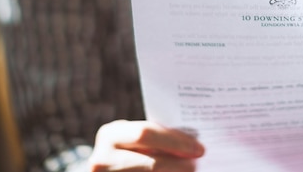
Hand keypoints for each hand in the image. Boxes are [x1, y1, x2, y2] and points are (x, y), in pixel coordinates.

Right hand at [89, 120, 204, 171]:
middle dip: (178, 163)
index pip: (146, 134)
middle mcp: (102, 158)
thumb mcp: (134, 140)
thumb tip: (193, 143)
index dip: (175, 141)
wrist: (110, 170)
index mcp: (110, 134)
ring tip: (190, 171)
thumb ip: (156, 138)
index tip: (199, 148)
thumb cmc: (130, 151)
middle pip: (152, 163)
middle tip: (196, 164)